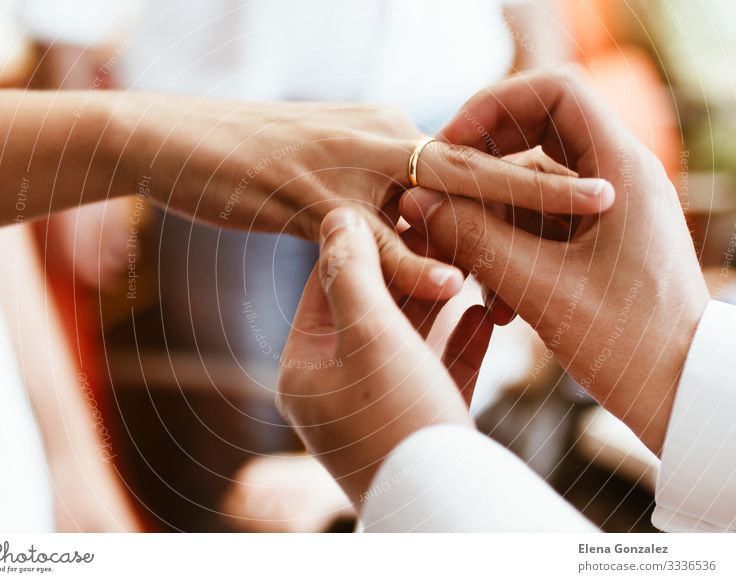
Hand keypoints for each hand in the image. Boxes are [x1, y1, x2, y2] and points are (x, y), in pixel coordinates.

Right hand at [111, 96, 613, 298]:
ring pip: (434, 195)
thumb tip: (402, 220)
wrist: (171, 141)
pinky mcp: (308, 201)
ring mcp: (343, 168)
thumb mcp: (319, 168)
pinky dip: (413, 259)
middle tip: (604, 195)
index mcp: (382, 129)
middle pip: (473, 162)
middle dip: (542, 181)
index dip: (519, 179)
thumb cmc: (245, 160)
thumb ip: (368, 191)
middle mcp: (374, 140)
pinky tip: (454, 275)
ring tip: (563, 233)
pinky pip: (372, 237)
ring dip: (501, 216)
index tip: (569, 200)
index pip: (465, 155)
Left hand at [276, 208, 493, 504]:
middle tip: (441, 228)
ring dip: (437, 302)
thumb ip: (351, 272)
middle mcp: (334, 390)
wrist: (446, 506)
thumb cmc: (399, 417)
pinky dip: (457, 343)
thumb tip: (334, 214)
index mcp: (304, 369)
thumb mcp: (370, 334)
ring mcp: (376, 411)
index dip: (364, 243)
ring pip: (407, 340)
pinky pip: (436, 372)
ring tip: (466, 260)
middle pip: (370, 312)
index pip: (326, 287)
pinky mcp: (417, 427)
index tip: (397, 207)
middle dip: (408, 270)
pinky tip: (481, 313)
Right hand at [399, 69, 709, 453]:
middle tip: (439, 194)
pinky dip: (511, 245)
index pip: (555, 90)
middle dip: (483, 163)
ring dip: (492, 216)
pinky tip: (496, 298)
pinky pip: (543, 223)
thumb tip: (416, 202)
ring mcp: (609, 211)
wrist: (680, 392)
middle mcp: (618, 179)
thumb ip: (473, 238)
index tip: (452, 143)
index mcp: (620, 171)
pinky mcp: (599, 241)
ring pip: (534, 186)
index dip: (495, 104)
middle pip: (538, 134)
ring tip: (462, 264)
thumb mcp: (538, 288)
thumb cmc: (627, 343)